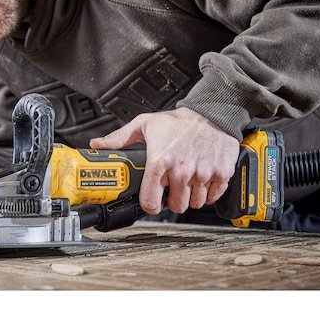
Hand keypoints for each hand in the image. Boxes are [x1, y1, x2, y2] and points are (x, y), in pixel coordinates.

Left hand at [90, 108, 239, 214]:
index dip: (150, 205)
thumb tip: (98, 145)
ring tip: (186, 182)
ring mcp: (203, 174)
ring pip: (195, 204)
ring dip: (190, 197)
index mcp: (160, 161)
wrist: (212, 112)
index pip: (151, 201)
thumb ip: (119, 138)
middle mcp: (182, 170)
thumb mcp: (144, 125)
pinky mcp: (221, 174)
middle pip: (176, 206)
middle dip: (172, 200)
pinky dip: (208, 193)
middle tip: (171, 188)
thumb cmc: (179, 121)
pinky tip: (201, 180)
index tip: (152, 201)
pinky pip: (213, 198)